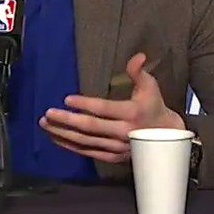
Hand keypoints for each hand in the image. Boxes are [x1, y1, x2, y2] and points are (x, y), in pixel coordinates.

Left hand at [39, 53, 184, 163]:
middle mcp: (123, 132)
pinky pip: (88, 152)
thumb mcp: (150, 86)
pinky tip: (56, 138)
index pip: (104, 109)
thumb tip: (138, 56)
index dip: (85, 104)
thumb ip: (139, 72)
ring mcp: (117, 147)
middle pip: (90, 127)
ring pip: (85, 142)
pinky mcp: (113, 157)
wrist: (167, 138)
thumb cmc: (154, 106)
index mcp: (132, 113)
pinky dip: (71, 146)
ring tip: (46, 125)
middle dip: (66, 121)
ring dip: (63, 134)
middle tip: (47, 114)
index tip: (67, 99)